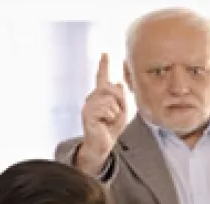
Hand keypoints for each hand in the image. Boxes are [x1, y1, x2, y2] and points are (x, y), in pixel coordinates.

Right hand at [77, 53, 127, 175]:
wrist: (103, 144)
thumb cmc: (111, 128)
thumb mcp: (122, 111)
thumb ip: (121, 97)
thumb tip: (118, 82)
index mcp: (101, 96)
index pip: (102, 77)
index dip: (104, 65)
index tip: (105, 53)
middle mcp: (92, 98)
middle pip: (110, 88)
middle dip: (120, 101)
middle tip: (116, 115)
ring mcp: (88, 105)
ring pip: (109, 100)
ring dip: (115, 112)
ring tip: (109, 120)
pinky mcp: (87, 114)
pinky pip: (106, 109)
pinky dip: (110, 117)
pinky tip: (105, 123)